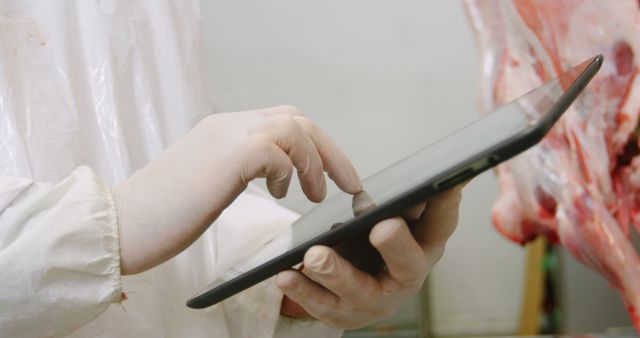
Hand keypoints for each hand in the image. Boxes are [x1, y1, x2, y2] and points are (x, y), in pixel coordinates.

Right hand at [114, 106, 361, 274]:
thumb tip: (283, 176)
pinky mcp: (227, 155)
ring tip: (312, 194)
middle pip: (297, 118)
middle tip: (346, 184)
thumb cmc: (167, 212)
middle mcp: (229, 124)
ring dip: (312, 163)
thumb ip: (244, 169)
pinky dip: (288, 171)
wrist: (124, 223)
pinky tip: (280, 193)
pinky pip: (276, 149)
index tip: (334, 174)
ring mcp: (227, 135)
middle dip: (329, 152)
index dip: (316, 145)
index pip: (284, 120)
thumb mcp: (214, 182)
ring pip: (293, 127)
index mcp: (226, 129)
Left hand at [277, 185, 463, 328]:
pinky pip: (322, 305)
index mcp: (424, 245)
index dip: (447, 206)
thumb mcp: (395, 220)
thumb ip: (405, 202)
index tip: (445, 185)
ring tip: (315, 255)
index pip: (442, 224)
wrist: (356, 288)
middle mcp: (406, 277)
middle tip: (381, 227)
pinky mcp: (344, 314)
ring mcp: (375, 301)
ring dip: (336, 272)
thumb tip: (426, 174)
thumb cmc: (378, 246)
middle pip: (407, 263)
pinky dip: (303, 291)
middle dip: (396, 245)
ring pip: (358, 290)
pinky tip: (286, 275)